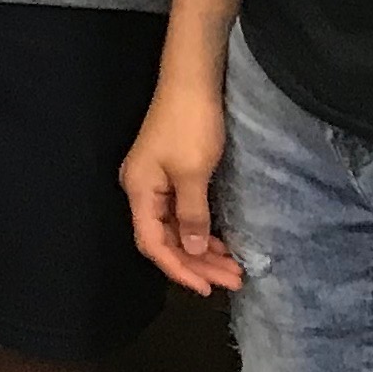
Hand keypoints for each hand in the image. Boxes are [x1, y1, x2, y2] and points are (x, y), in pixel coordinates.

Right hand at [122, 75, 241, 293]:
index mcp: (138, 190)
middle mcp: (142, 190)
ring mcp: (155, 182)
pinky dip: (201, 231)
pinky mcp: (170, 175)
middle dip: (197, 264)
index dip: (178, 269)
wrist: (190, 82)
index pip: (153, 243)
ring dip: (202, 250)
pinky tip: (220, 243)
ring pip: (176, 228)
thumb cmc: (189, 126)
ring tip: (233, 269)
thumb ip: (192, 215)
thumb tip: (193, 252)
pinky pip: (182, 214)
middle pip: (165, 239)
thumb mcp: (193, 173)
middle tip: (233, 281)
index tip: (207, 289)